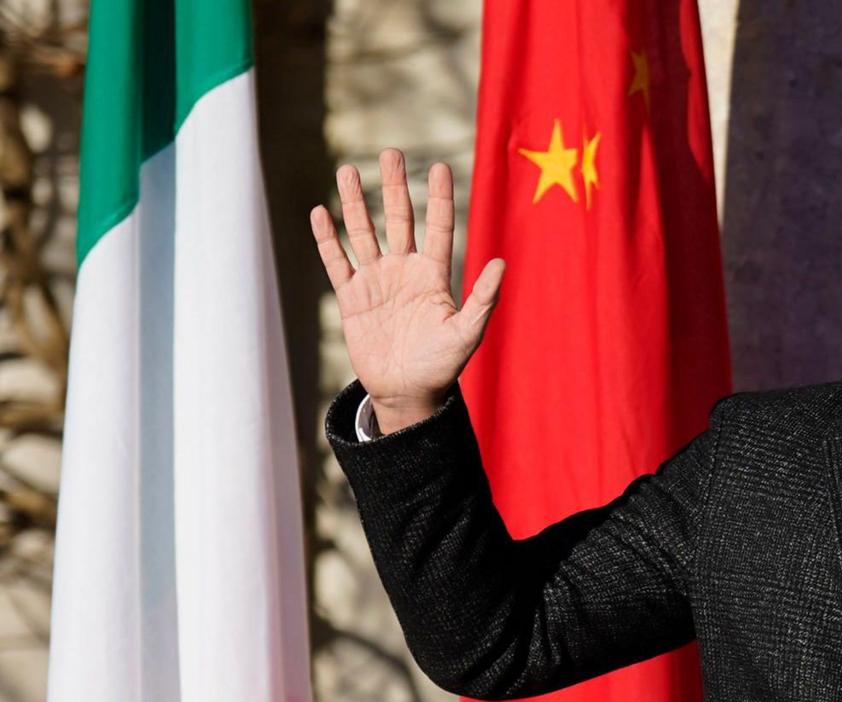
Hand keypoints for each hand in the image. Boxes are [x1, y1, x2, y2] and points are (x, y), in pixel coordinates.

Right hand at [309, 148, 502, 433]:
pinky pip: (337, 262)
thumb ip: (483, 298)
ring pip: (363, 232)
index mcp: (434, 276)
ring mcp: (376, 281)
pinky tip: (321, 212)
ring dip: (356, 203)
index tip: (441, 166)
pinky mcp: (352, 297)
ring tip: (348, 170)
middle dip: (395, 186)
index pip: (438, 227)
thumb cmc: (442, 366)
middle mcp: (404, 271)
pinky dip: (328, 239)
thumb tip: (502, 263)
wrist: (408, 392)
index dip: (439, 198)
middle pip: (399, 219)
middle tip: (390, 152)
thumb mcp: (467, 333)